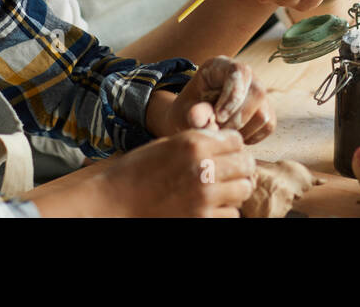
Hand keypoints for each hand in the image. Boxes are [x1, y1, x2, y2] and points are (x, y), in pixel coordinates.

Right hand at [100, 128, 253, 216]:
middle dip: (240, 168)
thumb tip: (227, 143)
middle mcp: (203, 167)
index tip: (227, 153)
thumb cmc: (136, 172)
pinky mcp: (202, 219)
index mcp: (193, 143)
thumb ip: (198, 142)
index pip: (237, 140)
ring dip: (235, 190)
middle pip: (246, 165)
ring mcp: (204, 196)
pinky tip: (210, 207)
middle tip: (230, 173)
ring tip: (220, 191)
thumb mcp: (167, 145)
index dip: (233, 146)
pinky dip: (225, 211)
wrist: (113, 203)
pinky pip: (232, 214)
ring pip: (243, 190)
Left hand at [167, 56, 274, 144]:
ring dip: (242, 130)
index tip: (218, 117)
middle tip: (219, 130)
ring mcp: (258, 92)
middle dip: (238, 118)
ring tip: (223, 134)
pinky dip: (251, 136)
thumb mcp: (184, 110)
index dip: (232, 96)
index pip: (239, 72)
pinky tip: (234, 136)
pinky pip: (268, 125)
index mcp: (222, 66)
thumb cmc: (190, 109)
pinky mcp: (266, 109)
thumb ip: (193, 113)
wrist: (196, 118)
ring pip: (263, 113)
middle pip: (258, 92)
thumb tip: (200, 119)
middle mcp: (246, 76)